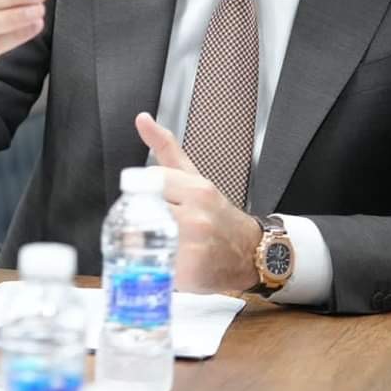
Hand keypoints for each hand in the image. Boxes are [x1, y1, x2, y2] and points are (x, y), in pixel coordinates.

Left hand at [135, 112, 260, 292]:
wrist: (252, 252)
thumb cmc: (219, 215)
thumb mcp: (193, 177)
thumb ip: (165, 147)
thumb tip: (142, 119)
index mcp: (196, 190)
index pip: (149, 183)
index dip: (141, 193)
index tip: (145, 201)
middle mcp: (197, 215)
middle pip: (145, 212)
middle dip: (138, 220)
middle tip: (145, 226)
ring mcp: (195, 244)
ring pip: (148, 238)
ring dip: (144, 243)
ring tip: (154, 244)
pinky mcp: (191, 272)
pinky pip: (158, 264)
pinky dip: (155, 264)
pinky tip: (164, 262)